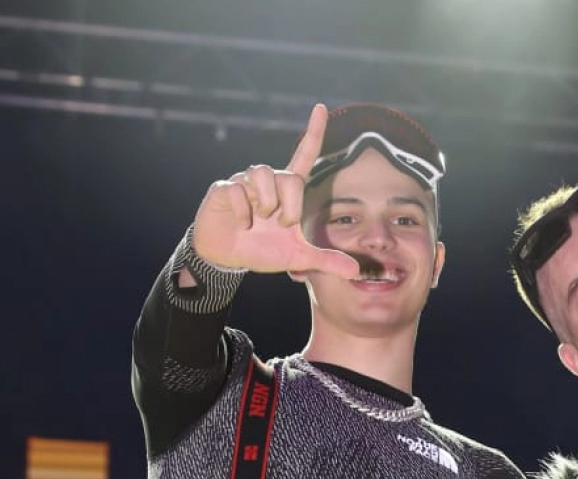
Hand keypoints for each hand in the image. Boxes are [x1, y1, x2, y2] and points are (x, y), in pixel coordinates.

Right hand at [191, 103, 359, 277]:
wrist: (227, 257)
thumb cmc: (262, 250)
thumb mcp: (297, 259)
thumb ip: (326, 261)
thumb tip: (355, 272)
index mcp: (288, 191)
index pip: (304, 154)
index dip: (314, 132)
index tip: (321, 107)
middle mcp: (269, 181)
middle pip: (289, 177)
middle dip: (289, 205)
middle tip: (281, 224)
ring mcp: (244, 183)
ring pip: (262, 175)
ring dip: (266, 203)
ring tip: (260, 221)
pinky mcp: (222, 189)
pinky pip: (235, 190)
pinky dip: (242, 211)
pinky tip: (241, 223)